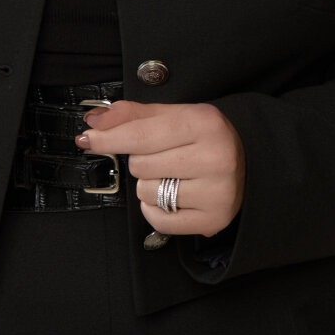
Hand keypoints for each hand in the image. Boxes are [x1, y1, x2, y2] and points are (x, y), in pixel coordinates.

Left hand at [76, 99, 244, 238]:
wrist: (247, 161)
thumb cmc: (203, 137)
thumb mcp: (173, 115)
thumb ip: (132, 115)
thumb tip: (95, 121)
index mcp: (204, 123)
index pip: (141, 134)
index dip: (108, 138)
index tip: (87, 139)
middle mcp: (215, 157)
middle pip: (141, 165)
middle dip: (141, 161)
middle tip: (162, 156)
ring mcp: (216, 191)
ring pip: (147, 192)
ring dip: (148, 185)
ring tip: (172, 175)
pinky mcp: (213, 219)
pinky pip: (159, 219)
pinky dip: (154, 210)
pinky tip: (171, 196)